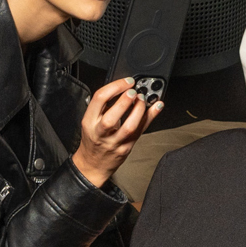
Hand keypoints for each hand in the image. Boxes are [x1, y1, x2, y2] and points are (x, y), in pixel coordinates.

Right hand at [72, 74, 158, 189]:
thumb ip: (103, 106)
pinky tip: (157, 107)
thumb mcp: (90, 121)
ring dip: (139, 110)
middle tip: (134, 91)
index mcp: (89, 121)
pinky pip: (140, 131)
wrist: (93, 164)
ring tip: (142, 99)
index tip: (126, 82)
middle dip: (125, 101)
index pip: (99, 99)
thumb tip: (123, 88)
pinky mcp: (126, 148)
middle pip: (111, 117)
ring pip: (128, 127)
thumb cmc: (93, 140)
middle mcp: (100, 132)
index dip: (115, 87)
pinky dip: (150, 117)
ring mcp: (114, 142)